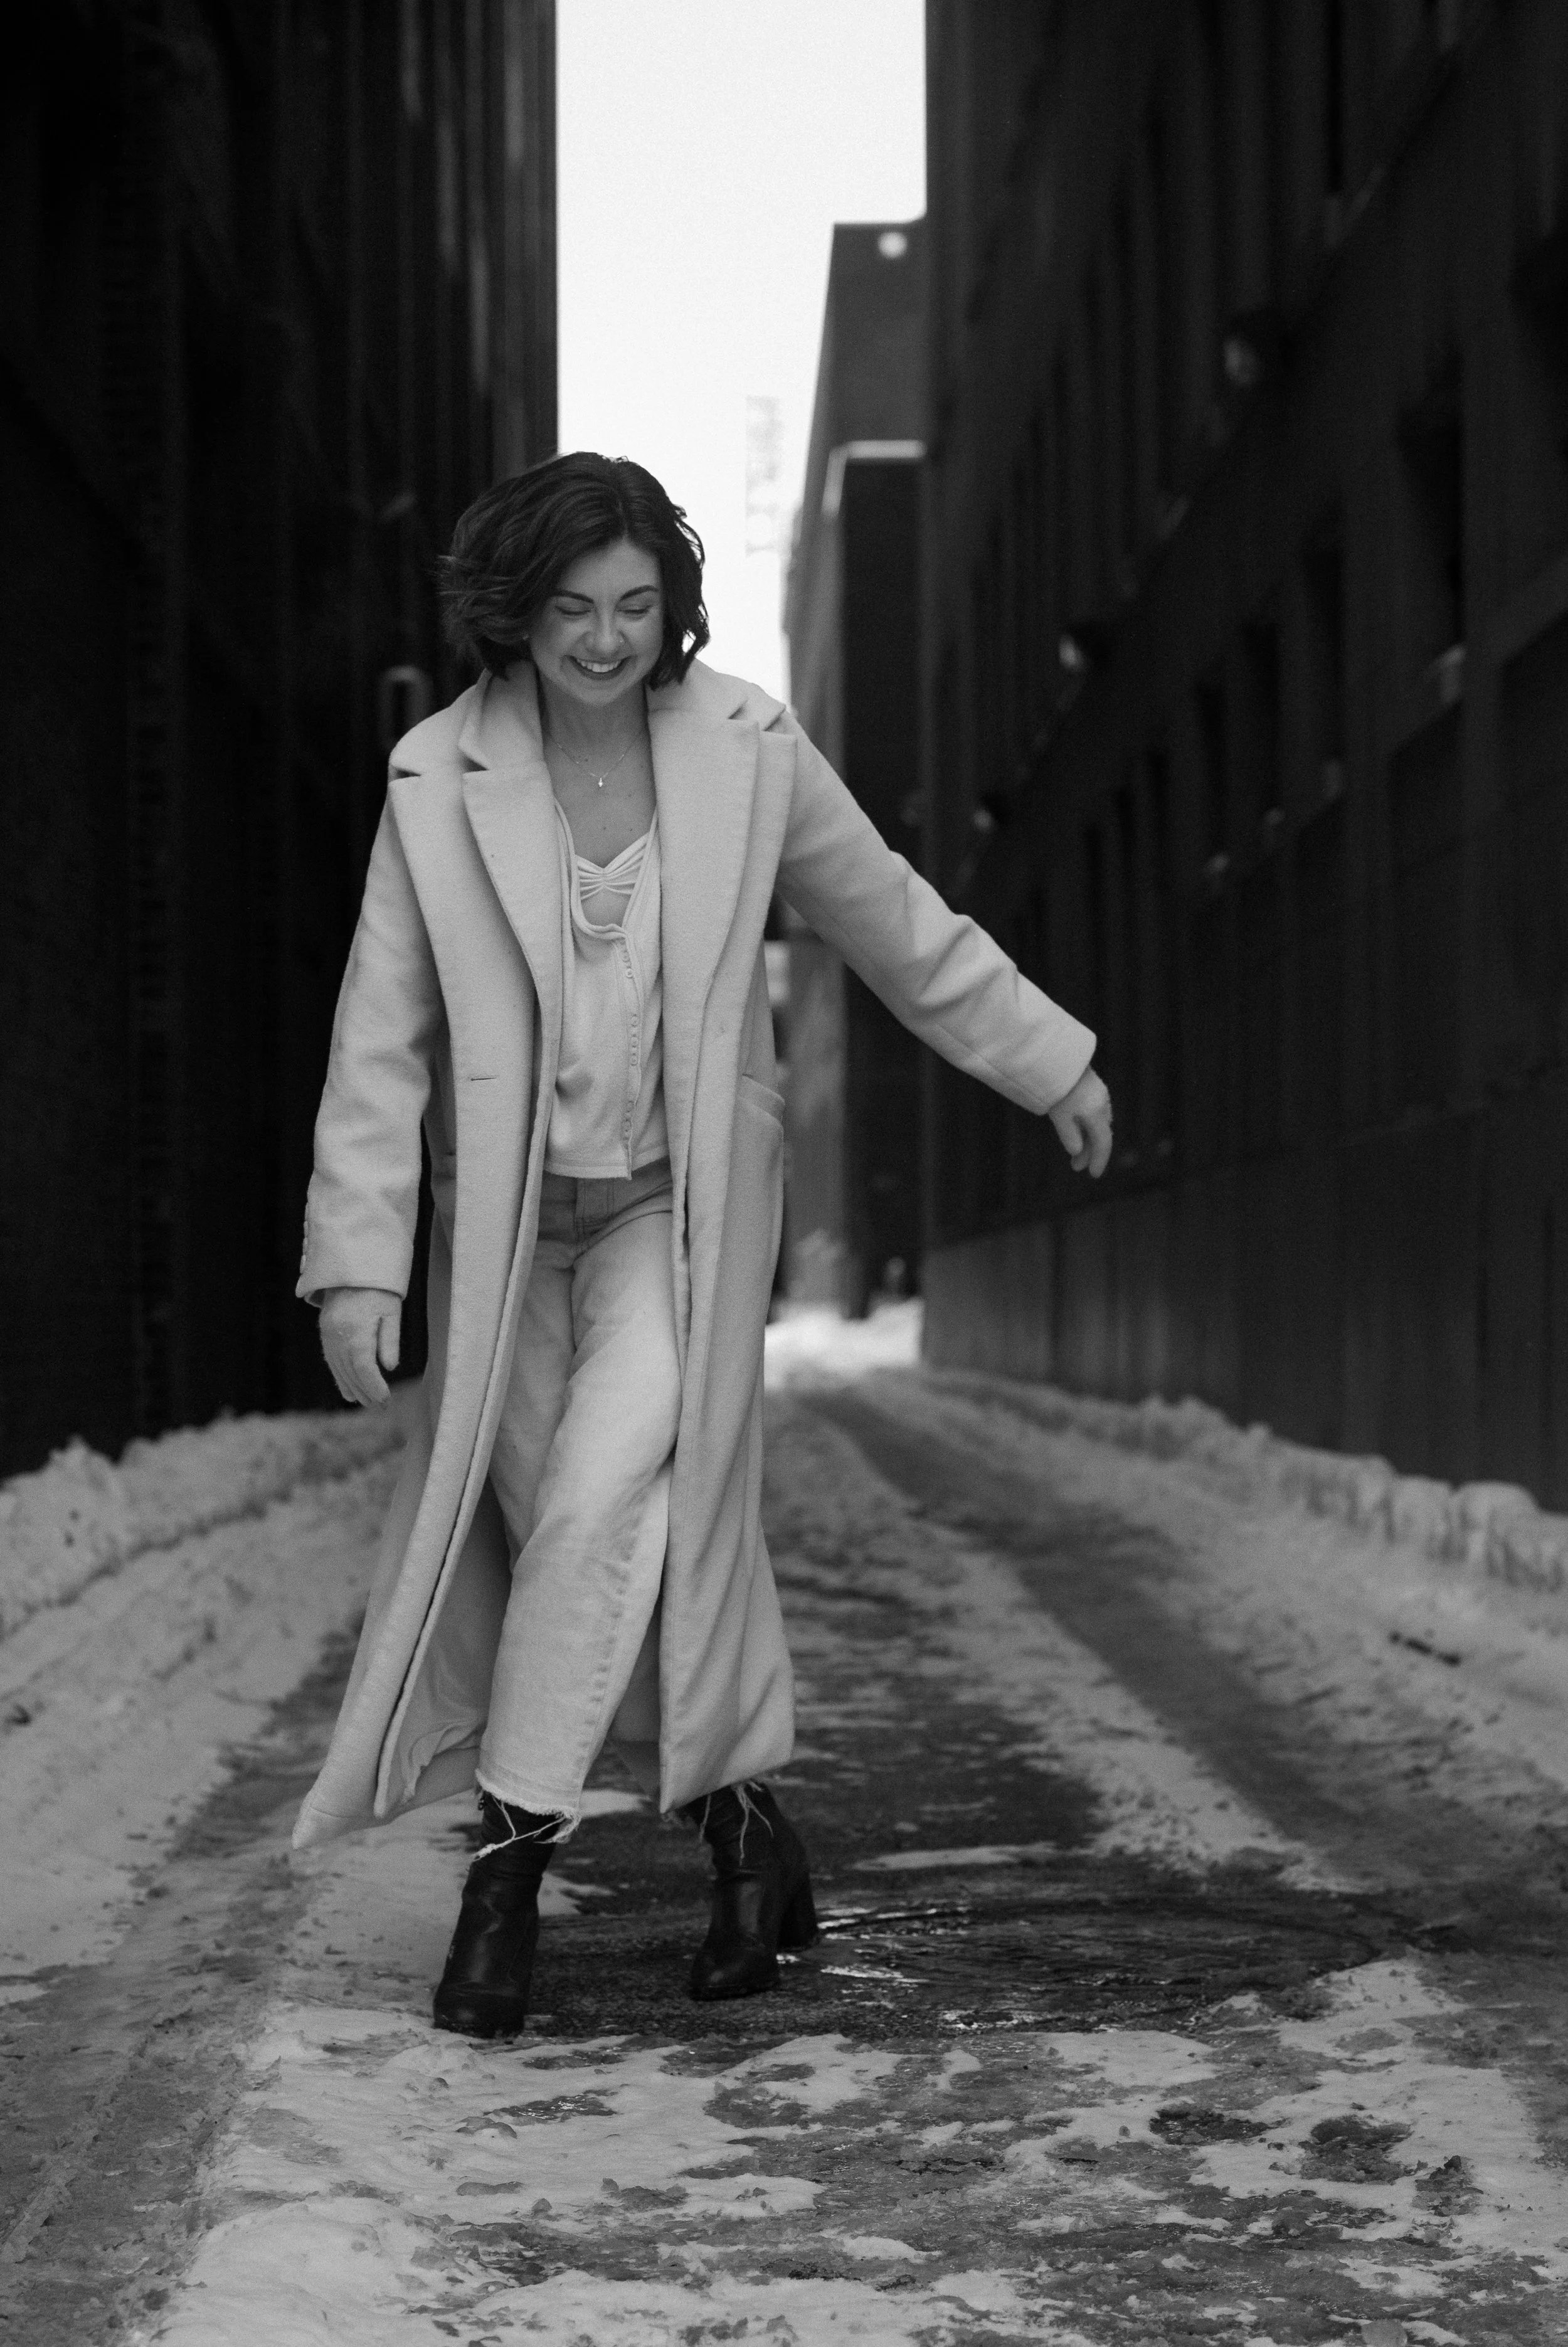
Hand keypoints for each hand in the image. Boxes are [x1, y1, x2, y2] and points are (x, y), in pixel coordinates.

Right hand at [319, 1286, 401, 1406]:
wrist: (351, 1264)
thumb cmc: (379, 1287)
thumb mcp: (391, 1311)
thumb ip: (390, 1340)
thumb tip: (389, 1367)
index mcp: (356, 1331)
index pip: (364, 1368)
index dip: (374, 1387)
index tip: (385, 1401)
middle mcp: (338, 1335)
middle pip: (350, 1372)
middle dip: (364, 1392)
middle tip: (378, 1406)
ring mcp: (328, 1333)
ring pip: (338, 1368)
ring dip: (351, 1387)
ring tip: (363, 1402)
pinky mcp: (325, 1330)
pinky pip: (331, 1359)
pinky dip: (339, 1375)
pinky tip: (347, 1388)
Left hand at [1048, 1064, 1112, 1176]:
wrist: (1058, 1058)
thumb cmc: (1056, 1088)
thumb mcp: (1060, 1116)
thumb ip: (1070, 1136)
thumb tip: (1077, 1152)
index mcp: (1096, 1113)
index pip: (1103, 1143)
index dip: (1099, 1161)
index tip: (1093, 1175)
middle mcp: (1103, 1105)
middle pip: (1100, 1134)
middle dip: (1089, 1152)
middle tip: (1076, 1166)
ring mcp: (1100, 1095)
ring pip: (1098, 1124)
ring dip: (1088, 1139)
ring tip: (1075, 1150)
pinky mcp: (1094, 1087)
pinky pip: (1095, 1113)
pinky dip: (1088, 1126)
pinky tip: (1077, 1129)